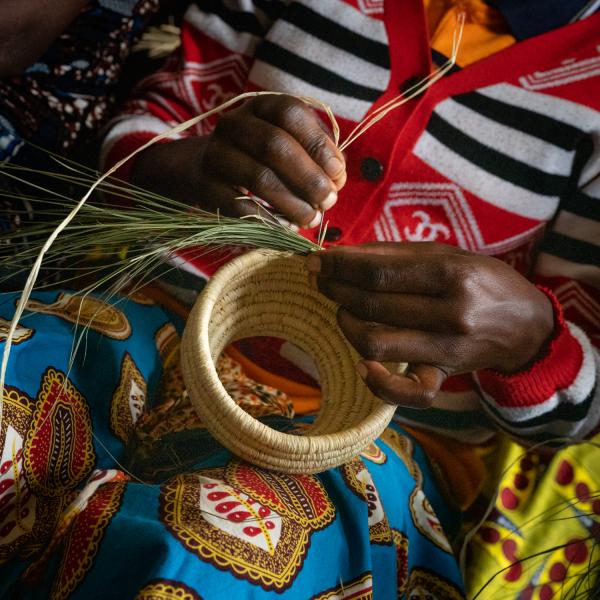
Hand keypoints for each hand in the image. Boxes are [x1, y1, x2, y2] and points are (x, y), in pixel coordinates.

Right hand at [131, 95, 345, 227]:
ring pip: (259, 178)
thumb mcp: (287, 143)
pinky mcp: (206, 186)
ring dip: (292, 203)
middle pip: (275, 146)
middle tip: (329, 201)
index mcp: (260, 106)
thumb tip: (337, 179)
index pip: (291, 113)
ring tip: (312, 219)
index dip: (318, 144)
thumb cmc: (259, 156)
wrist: (203, 168)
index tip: (338, 173)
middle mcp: (234, 124)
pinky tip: (288, 228)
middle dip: (309, 177)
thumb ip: (315, 155)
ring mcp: (216, 155)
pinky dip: (269, 220)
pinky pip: (240, 207)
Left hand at [306, 242, 554, 407]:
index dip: (338, 267)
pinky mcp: (445, 376)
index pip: (377, 273)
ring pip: (376, 344)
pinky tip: (363, 365)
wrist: (525, 324)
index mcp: (450, 275)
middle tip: (322, 280)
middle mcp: (450, 314)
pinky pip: (407, 392)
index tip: (315, 262)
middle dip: (335, 290)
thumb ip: (394, 255)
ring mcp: (447, 350)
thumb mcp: (446, 254)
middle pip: (371, 305)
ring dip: (346, 325)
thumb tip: (341, 254)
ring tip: (342, 309)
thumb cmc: (480, 281)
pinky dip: (379, 383)